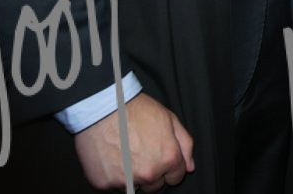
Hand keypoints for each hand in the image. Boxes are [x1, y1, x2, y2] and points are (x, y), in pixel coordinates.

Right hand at [74, 93, 193, 190]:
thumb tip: (189, 167)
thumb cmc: (136, 110)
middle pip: (155, 186)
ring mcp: (125, 180)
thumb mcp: (170, 119)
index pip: (176, 177)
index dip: (170, 167)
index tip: (160, 157)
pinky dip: (114, 176)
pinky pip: (113, 186)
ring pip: (135, 187)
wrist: (103, 108)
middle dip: (152, 174)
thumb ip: (184, 144)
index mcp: (168, 158)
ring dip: (133, 176)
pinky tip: (113, 157)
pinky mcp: (104, 183)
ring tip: (126, 154)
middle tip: (141, 154)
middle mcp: (148, 173)